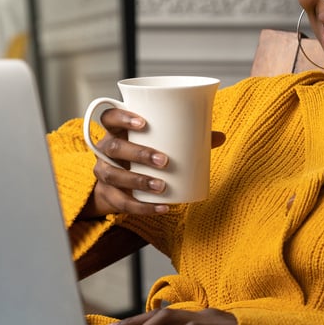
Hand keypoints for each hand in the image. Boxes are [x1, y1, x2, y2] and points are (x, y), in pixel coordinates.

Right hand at [84, 109, 225, 217]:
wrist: (117, 184)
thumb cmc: (142, 154)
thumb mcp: (158, 143)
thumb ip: (186, 138)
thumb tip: (220, 136)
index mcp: (116, 130)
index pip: (109, 117)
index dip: (122, 117)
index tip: (143, 122)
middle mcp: (105, 149)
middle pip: (114, 147)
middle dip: (138, 153)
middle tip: (164, 160)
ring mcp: (103, 172)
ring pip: (114, 175)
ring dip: (138, 181)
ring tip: (162, 186)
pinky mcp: (108, 195)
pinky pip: (122, 202)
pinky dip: (143, 207)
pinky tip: (162, 207)